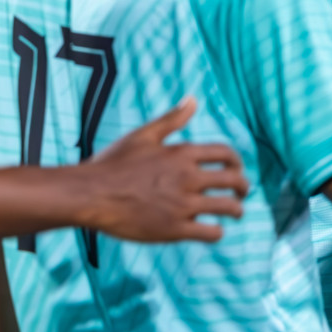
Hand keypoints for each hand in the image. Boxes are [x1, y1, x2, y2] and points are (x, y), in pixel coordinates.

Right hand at [77, 98, 247, 242]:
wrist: (88, 195)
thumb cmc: (112, 164)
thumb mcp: (143, 135)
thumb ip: (172, 119)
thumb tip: (193, 99)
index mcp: (183, 153)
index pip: (226, 153)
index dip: (237, 161)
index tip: (237, 168)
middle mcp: (188, 177)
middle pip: (234, 180)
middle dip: (243, 186)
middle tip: (243, 193)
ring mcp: (183, 205)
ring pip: (228, 207)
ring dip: (237, 210)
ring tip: (236, 213)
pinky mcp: (174, 229)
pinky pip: (211, 233)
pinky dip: (218, 232)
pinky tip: (214, 231)